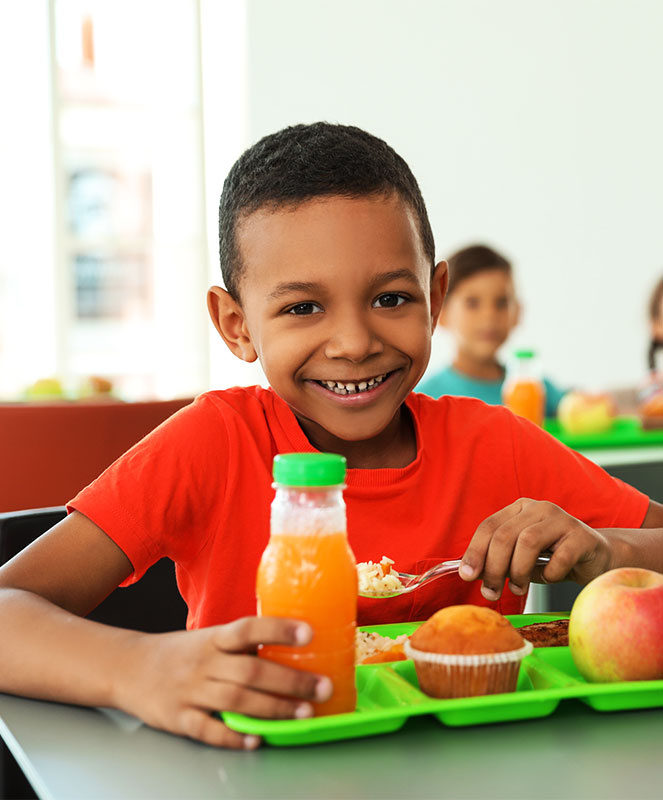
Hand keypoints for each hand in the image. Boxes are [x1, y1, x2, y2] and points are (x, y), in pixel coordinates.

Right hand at [114, 616, 331, 749]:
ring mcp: (190, 691)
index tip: (309, 633)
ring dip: (274, 709)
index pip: (248, 629)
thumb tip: (289, 647)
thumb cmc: (181, 653)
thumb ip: (241, 646)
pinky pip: (208, 730)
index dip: (278, 630)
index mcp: (214, 638)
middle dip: (291, 681)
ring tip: (304, 713)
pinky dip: (232, 738)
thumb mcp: (208, 639)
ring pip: (237, 701)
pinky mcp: (178, 718)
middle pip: (251, 671)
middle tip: (323, 687)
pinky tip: (256, 741)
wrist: (128, 667)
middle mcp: (204, 663)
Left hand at [458, 498, 612, 600]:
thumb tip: (471, 573)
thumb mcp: (521, 558)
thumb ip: (498, 561)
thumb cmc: (554, 558)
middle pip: (505, 535)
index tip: (467, 575)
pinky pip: (559, 557)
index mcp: (519, 509)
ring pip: (528, 542)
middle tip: (492, 592)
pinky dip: (549, 574)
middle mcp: (538, 508)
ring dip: (518, 571)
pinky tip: (550, 578)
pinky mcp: (582, 535)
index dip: (475, 551)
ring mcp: (561, 519)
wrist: (597, 558)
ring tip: (519, 589)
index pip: (489, 526)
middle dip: (494, 568)